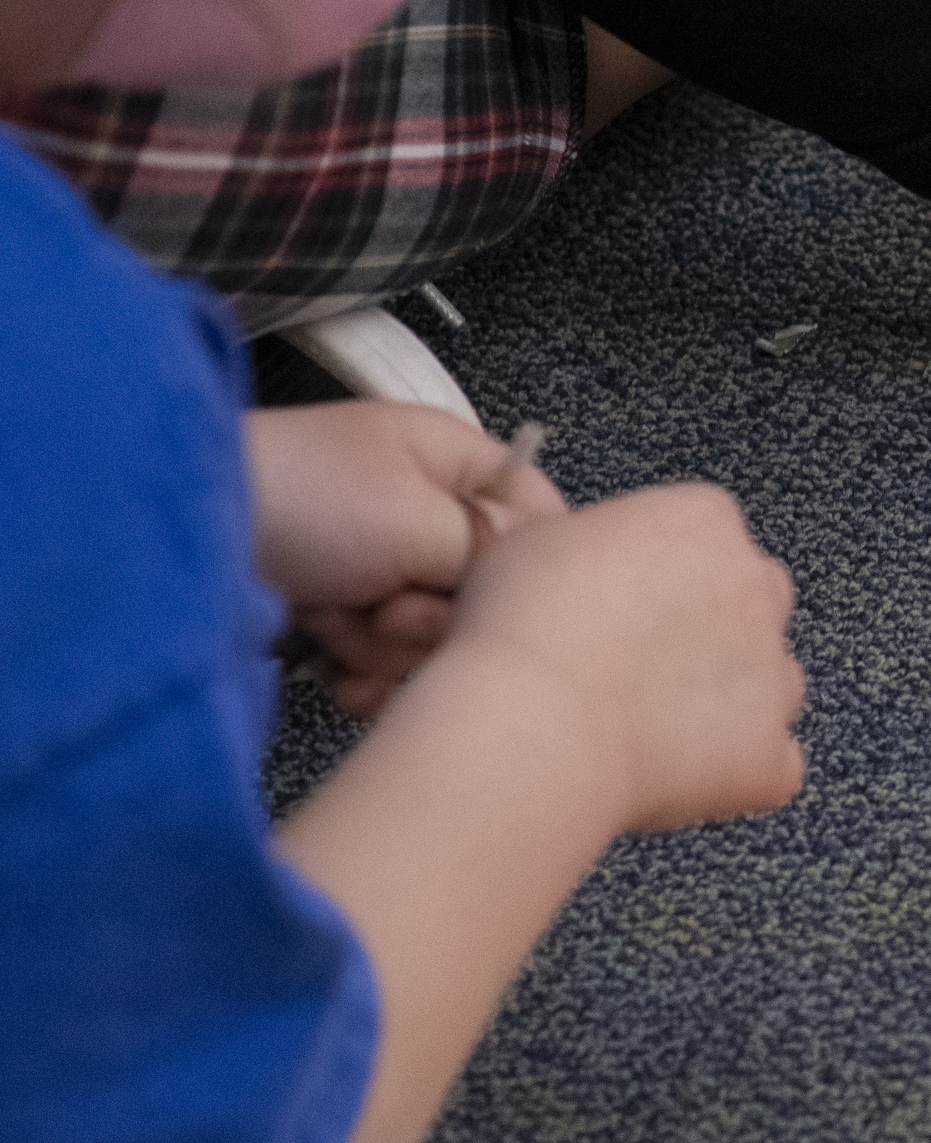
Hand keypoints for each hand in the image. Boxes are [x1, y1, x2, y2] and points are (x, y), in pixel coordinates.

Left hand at [248, 404, 561, 716]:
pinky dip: (360, 675)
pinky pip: (380, 661)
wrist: (182, 538)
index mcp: (455, 462)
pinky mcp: (332, 610)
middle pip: (478, 591)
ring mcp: (374, 564)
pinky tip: (337, 679)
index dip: (524, 568)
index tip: (487, 598)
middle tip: (388, 609)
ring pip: (427, 634)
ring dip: (381, 642)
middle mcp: (422, 511)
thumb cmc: (306, 502)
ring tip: (332, 617)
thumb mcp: (419, 520)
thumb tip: (527, 578)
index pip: (536, 517)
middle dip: (432, 615)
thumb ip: (494, 550)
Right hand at [432, 484, 806, 833]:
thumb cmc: (520, 622)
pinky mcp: (769, 752)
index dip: (663, 575)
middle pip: (756, 600)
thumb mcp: (533, 542)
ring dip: (730, 701)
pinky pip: (773, 763)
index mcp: (705, 520)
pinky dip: (737, 772)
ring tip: (652, 729)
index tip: (619, 605)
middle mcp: (756, 585)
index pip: (709, 534)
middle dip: (714, 629)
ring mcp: (773, 671)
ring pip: (773, 681)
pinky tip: (676, 779)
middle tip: (641, 667)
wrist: (532, 721)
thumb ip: (585, 542)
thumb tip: (581, 564)